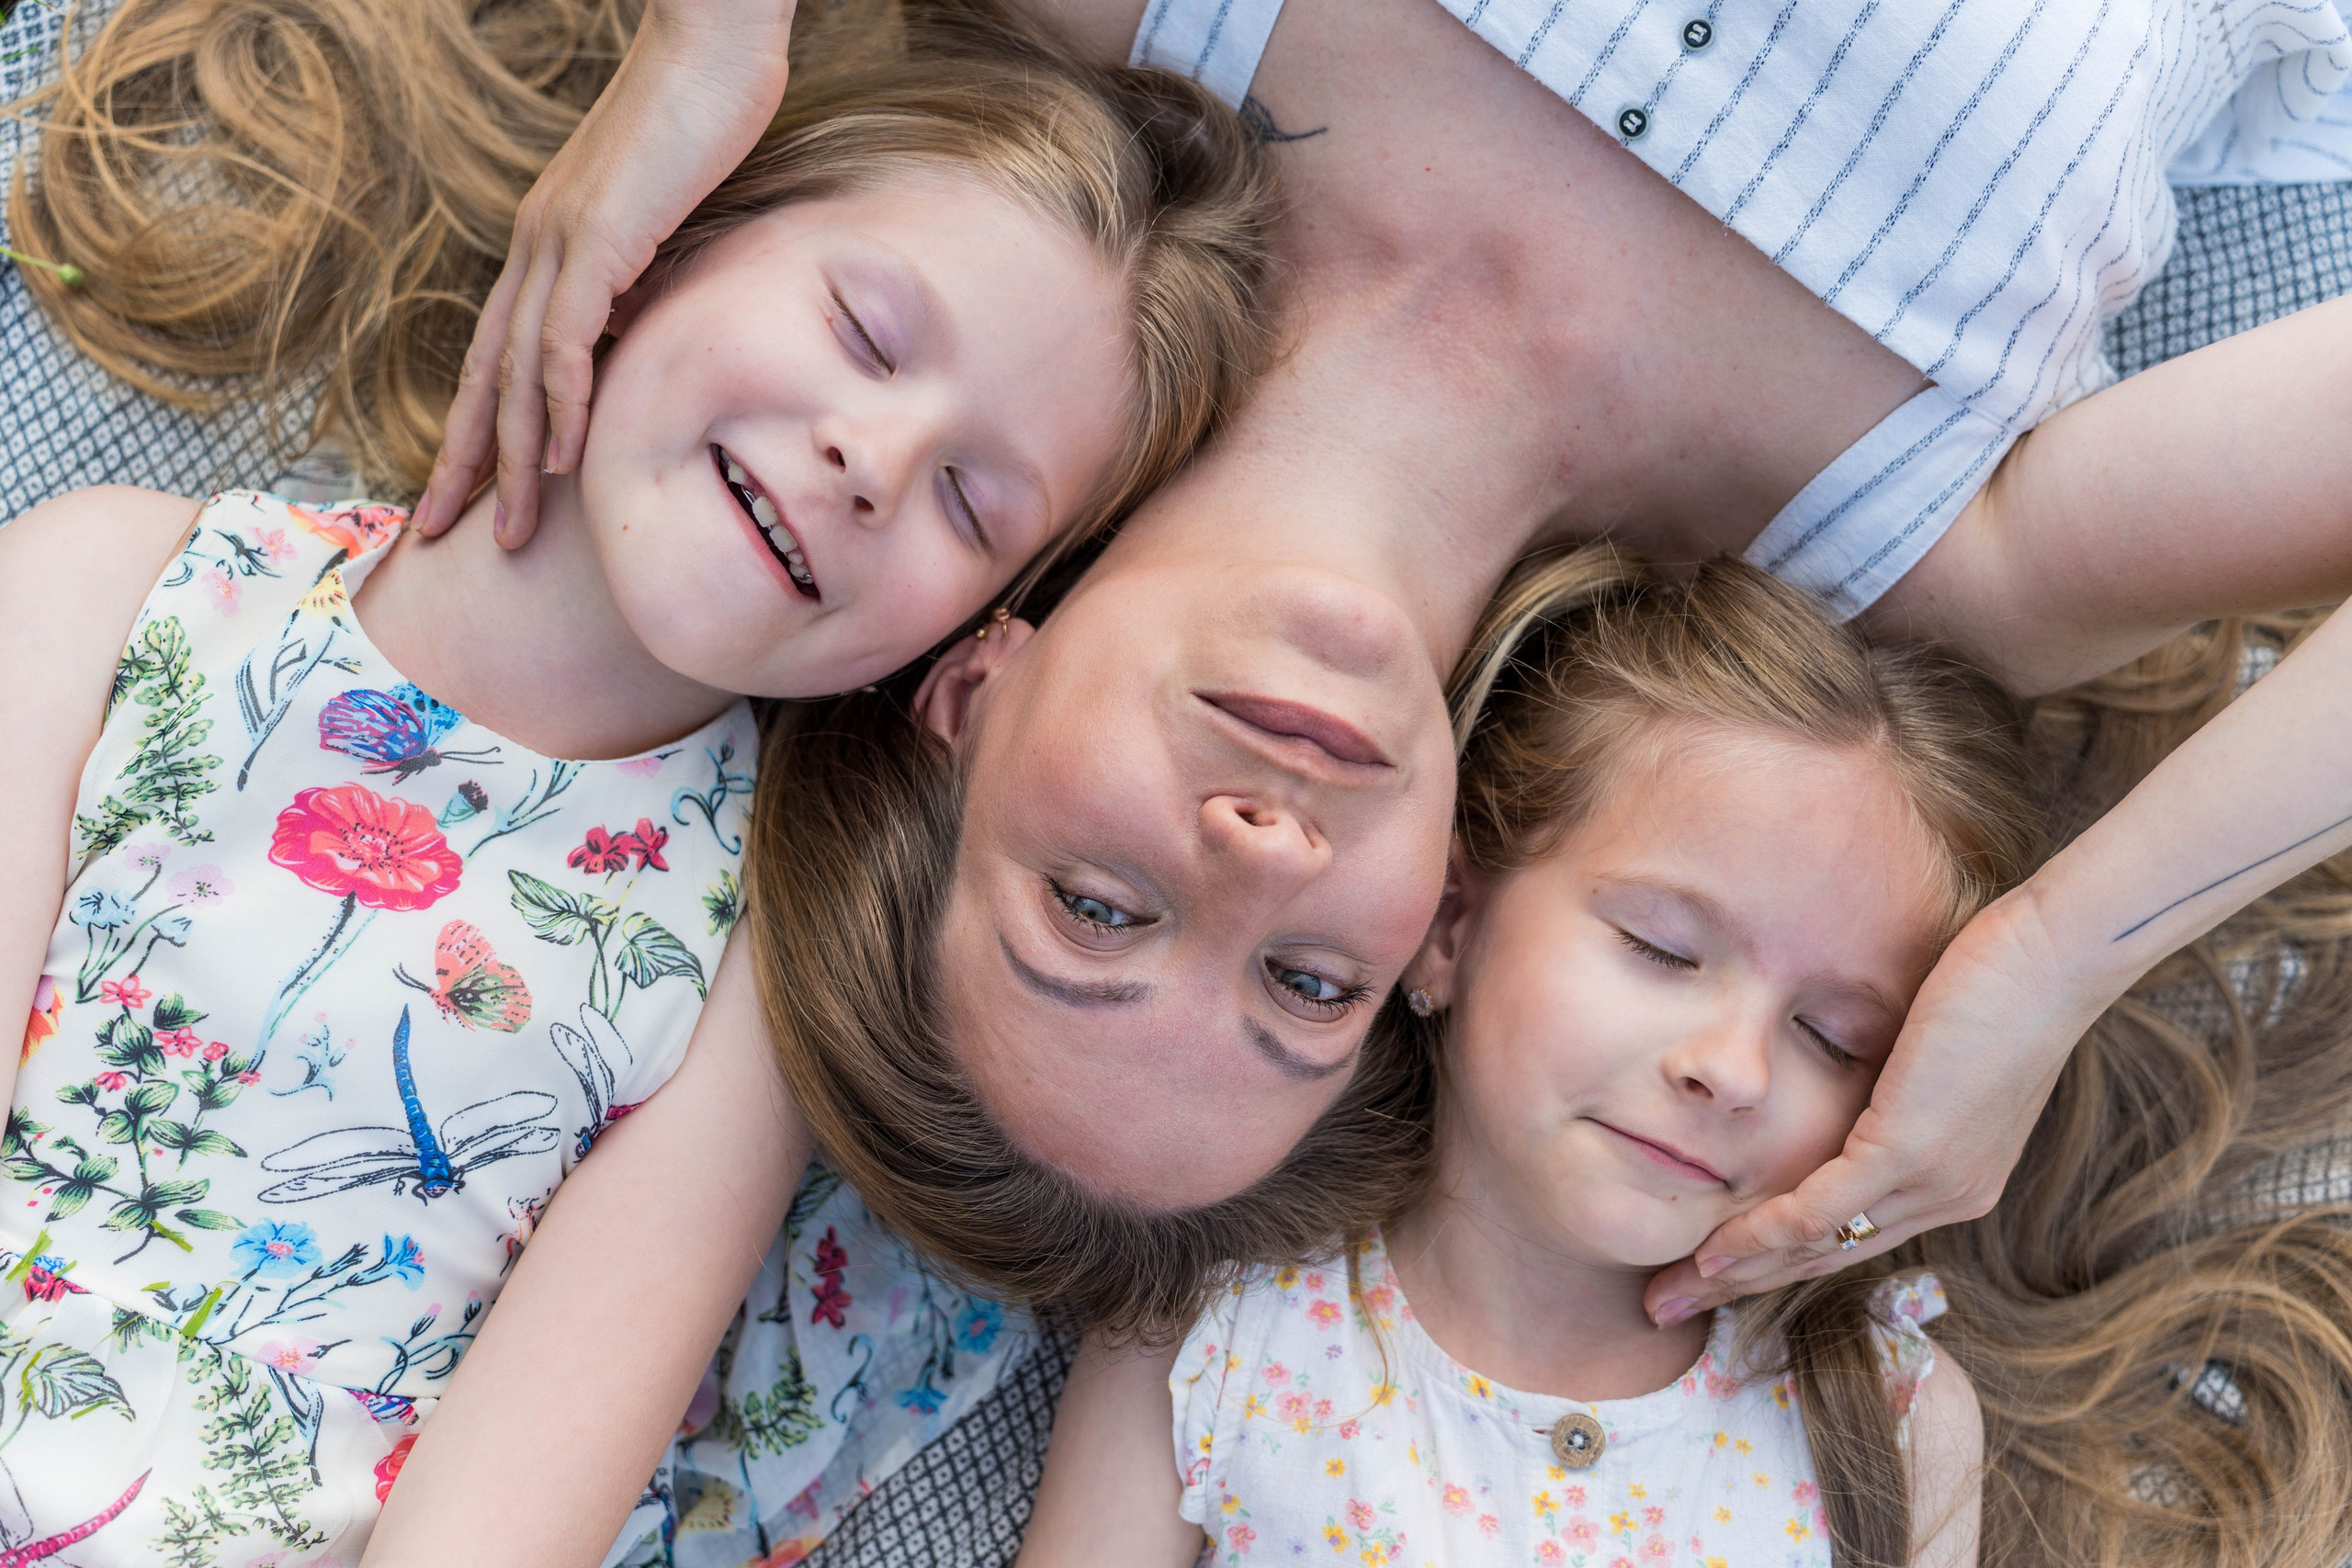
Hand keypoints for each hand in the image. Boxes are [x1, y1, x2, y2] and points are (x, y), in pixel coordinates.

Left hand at [411, 0, 793, 547]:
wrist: (713, 42)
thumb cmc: (706, 118)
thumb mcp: (673, 216)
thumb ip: (650, 274)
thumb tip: (649, 333)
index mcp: (549, 244)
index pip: (500, 354)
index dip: (480, 427)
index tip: (470, 490)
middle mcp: (536, 246)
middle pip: (485, 377)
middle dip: (462, 464)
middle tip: (441, 532)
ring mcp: (559, 242)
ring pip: (516, 375)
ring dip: (509, 462)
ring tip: (505, 530)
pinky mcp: (596, 239)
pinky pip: (565, 341)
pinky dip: (557, 406)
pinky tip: (557, 459)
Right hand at [1642, 888, 2111, 1324]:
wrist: (2057, 958)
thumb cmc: (2006, 980)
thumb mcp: (1939, 1047)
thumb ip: (1891, 1079)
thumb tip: (1840, 1069)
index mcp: (1955, 1181)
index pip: (1851, 1237)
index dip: (1777, 1261)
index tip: (1714, 1273)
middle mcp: (1946, 1198)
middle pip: (1825, 1260)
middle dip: (1740, 1288)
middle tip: (1671, 1304)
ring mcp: (1931, 1181)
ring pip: (1816, 1247)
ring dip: (1735, 1274)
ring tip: (1673, 1289)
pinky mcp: (1911, 1151)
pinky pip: (1821, 1206)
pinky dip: (1762, 1231)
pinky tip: (1715, 1248)